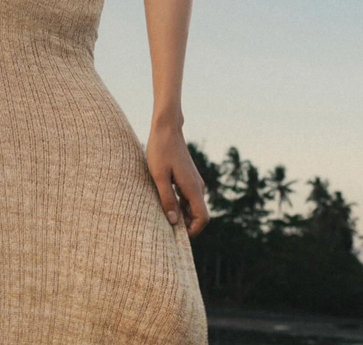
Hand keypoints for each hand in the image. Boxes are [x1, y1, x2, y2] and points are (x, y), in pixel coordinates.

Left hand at [145, 120, 209, 237]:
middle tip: (165, 227)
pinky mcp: (188, 177)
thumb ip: (167, 199)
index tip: (175, 234)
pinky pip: (187, 198)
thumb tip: (174, 222)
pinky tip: (164, 202)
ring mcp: (194, 182)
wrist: (166, 129)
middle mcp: (197, 187)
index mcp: (193, 188)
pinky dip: (179, 204)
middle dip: (185, 225)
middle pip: (198, 215)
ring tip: (162, 215)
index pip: (202, 218)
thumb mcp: (159, 176)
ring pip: (192, 207)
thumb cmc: (160, 150)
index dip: (192, 231)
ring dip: (181, 215)